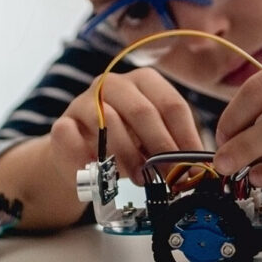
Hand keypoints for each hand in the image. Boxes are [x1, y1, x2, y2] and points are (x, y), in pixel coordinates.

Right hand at [49, 68, 204, 185]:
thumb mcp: (151, 140)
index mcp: (144, 81)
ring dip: (128, 155)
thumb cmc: (124, 143)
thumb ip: (172, 145)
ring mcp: (84, 100)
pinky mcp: (62, 122)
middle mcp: (113, 84)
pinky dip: (88, 158)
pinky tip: (102, 175)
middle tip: (170, 176)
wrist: (78, 154)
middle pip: (143, 111)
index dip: (186, 137)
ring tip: (141, 179)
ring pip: (109, 122)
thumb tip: (199, 167)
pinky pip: (73, 137)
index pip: (172, 105)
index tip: (195, 165)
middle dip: (161, 147)